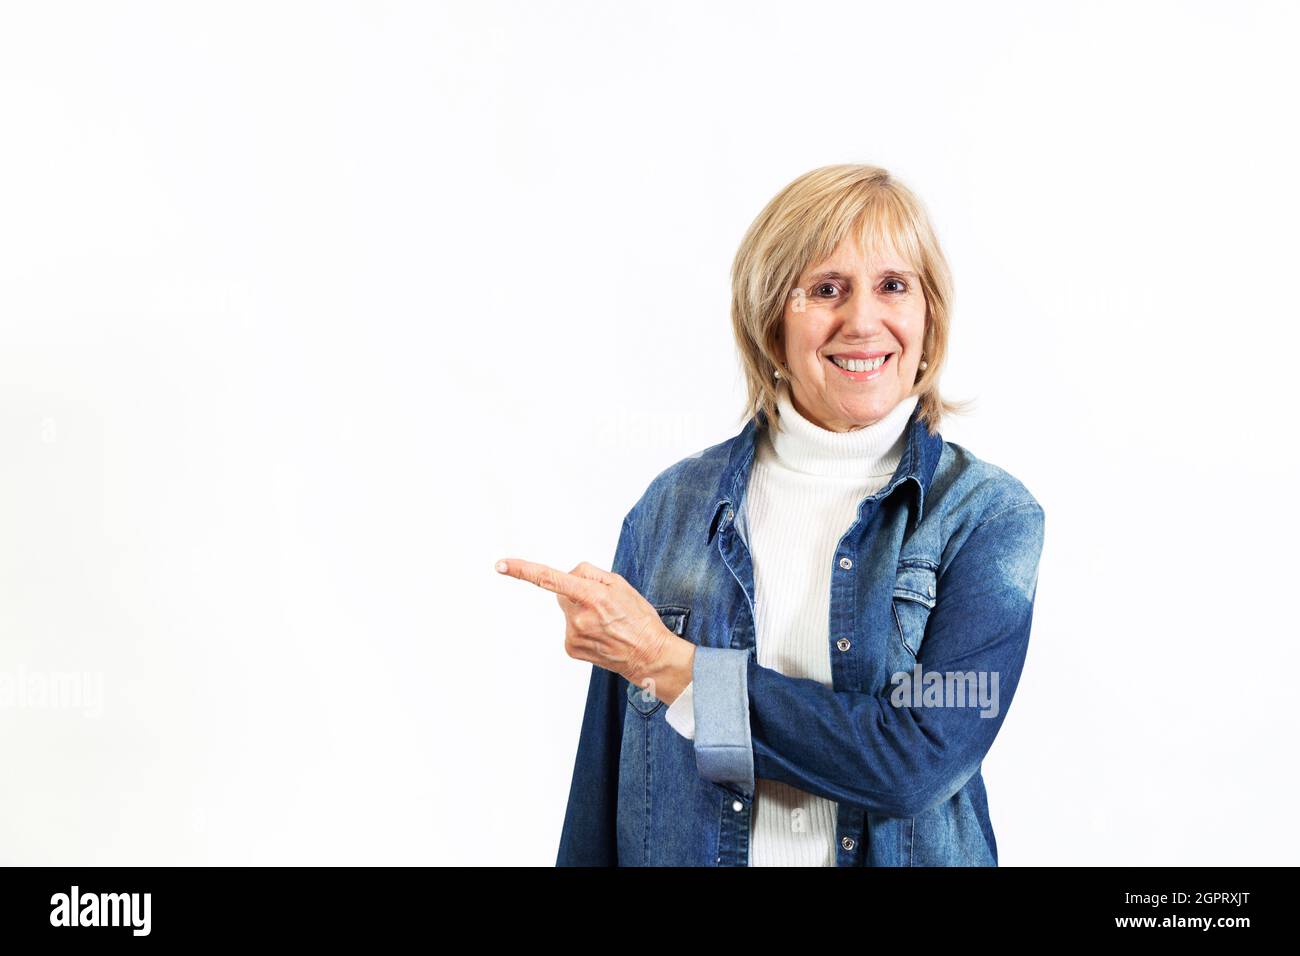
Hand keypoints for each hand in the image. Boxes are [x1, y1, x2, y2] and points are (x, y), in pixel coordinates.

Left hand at [494, 556, 693, 701]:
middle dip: (576, 592)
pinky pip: (570, 628)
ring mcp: (573, 634)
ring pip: (567, 611)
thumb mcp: (621, 584)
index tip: (502, 564)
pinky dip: (582, 627)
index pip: (549, 579)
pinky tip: (600, 634)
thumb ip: (591, 574)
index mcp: (592, 596)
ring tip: (606, 622)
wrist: (648, 655)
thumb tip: (569, 575)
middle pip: (562, 592)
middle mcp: (578, 616)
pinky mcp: (571, 648)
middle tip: (602, 604)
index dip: (523, 570)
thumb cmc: (638, 619)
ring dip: (581, 611)